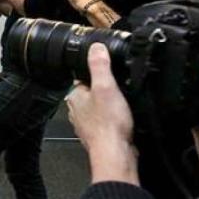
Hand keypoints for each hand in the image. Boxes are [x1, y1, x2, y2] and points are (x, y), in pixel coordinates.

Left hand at [67, 43, 137, 184]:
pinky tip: (123, 120)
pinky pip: (106, 122)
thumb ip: (100, 65)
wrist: (115, 152)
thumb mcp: (106, 86)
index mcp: (75, 97)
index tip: (109, 72)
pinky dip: (113, 120)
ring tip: (122, 104)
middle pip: (91, 93)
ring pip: (98, 109)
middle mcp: (77, 111)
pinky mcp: (99, 135)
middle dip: (104, 90)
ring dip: (109, 106)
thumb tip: (96, 47)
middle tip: (119, 89)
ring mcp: (87, 124)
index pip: (82, 78)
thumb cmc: (108, 123)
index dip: (96, 74)